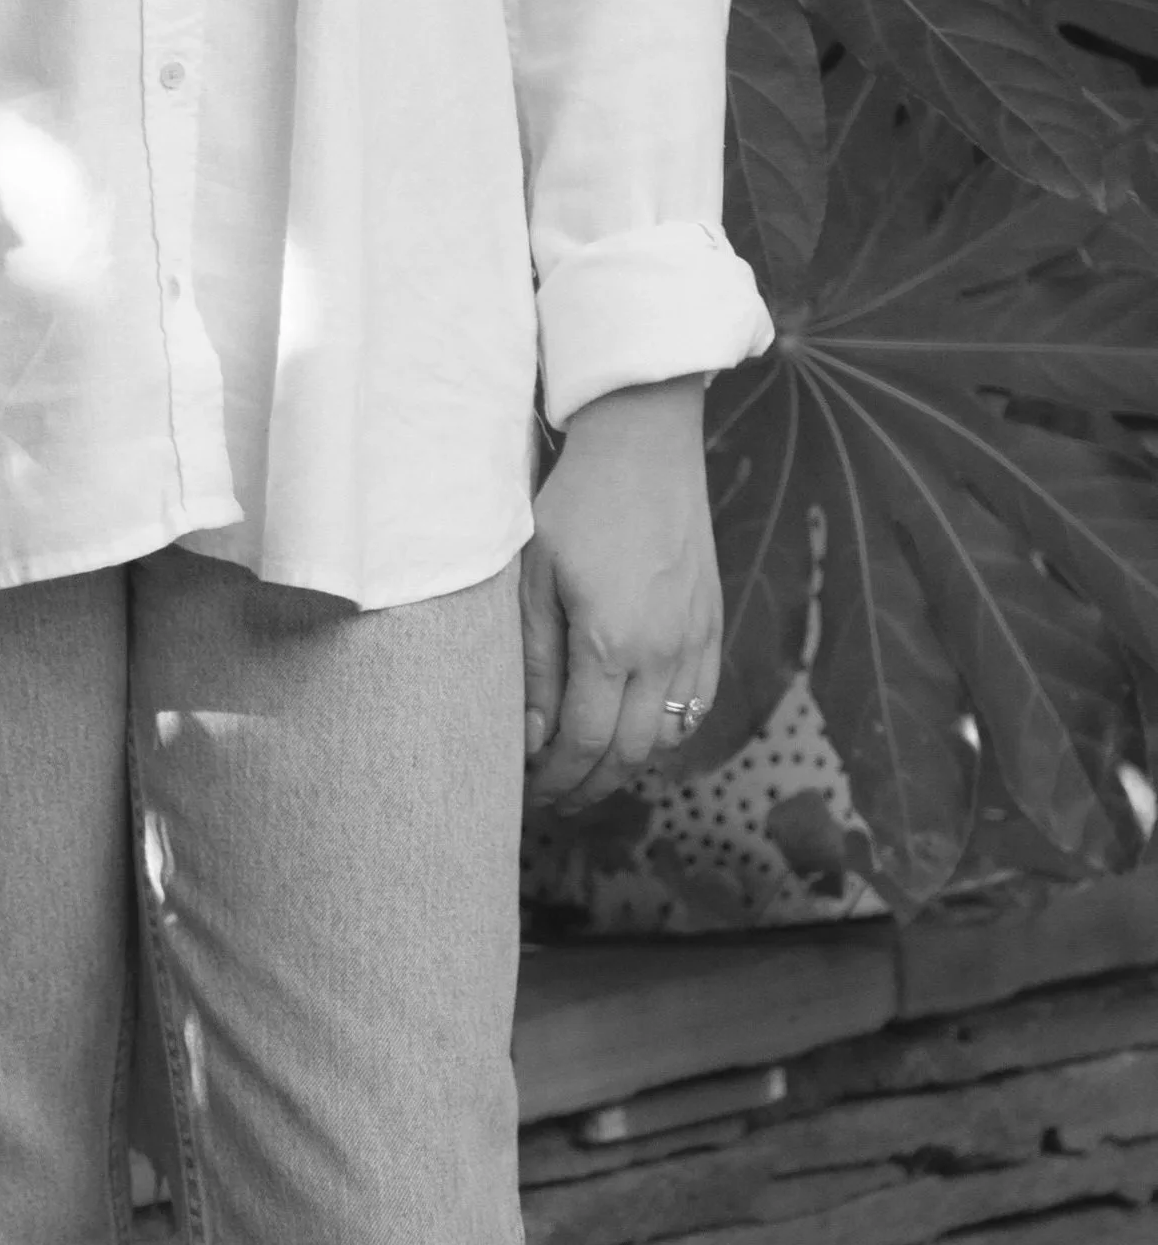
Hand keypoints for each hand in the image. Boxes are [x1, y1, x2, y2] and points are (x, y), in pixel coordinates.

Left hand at [521, 376, 721, 810]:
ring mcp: (696, 640)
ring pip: (669, 736)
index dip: (557, 778)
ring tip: (589, 771)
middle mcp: (664, 651)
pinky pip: (697, 703)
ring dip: (628, 765)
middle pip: (630, 753)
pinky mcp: (713, 624)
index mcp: (611, 641)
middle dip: (588, 785)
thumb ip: (535, 662)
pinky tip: (636, 731)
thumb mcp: (536, 577)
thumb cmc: (576, 504)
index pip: (586, 742)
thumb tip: (532, 737)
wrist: (644, 447)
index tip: (530, 791)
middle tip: (554, 797)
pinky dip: (667, 732)